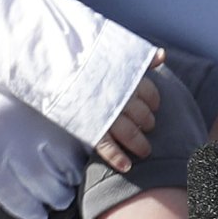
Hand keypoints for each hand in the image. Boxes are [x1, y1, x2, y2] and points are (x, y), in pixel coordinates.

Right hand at [95, 60, 163, 175]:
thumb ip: (140, 58)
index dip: (153, 100)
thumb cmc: (86, 59)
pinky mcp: (91, 127)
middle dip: (147, 122)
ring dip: (139, 143)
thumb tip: (162, 56)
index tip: (154, 106)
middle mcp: (120, 97)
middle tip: (149, 127)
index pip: (149, 92)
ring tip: (145, 151)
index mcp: (126, 78)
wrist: (55, 66)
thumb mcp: (115, 52)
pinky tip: (126, 166)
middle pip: (142, 114)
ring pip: (130, 133)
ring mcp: (106, 113)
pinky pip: (107, 146)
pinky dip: (117, 157)